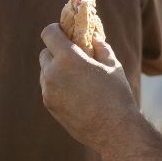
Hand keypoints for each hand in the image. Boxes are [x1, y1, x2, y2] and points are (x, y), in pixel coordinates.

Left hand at [39, 23, 140, 152]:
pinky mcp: (49, 105)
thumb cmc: (116, 95)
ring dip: (55, 69)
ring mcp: (48, 91)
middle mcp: (52, 73)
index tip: (64, 31)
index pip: (48, 33)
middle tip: (73, 55)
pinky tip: (75, 92)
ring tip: (76, 76)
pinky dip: (57, 85)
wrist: (113, 131)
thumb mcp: (112, 65)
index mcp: (68, 58)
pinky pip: (48, 88)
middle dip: (56, 51)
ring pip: (45, 71)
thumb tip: (93, 37)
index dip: (55, 29)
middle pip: (44, 52)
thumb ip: (100, 47)